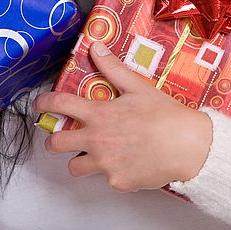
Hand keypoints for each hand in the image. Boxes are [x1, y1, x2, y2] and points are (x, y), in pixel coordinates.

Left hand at [33, 40, 211, 191]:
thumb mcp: (138, 87)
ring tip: (95, 153)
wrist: (190, 147)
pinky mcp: (118, 182)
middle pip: (56, 144)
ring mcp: (105, 165)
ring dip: (79, 160)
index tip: (40, 104)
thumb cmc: (166, 116)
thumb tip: (96, 47)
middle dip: (54, 139)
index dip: (44, 103)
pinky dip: (113, 171)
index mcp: (99, 115)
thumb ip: (113, 69)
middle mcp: (96, 141)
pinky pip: (106, 179)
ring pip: (74, 167)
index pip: (60, 105)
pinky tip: (128, 162)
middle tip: (62, 136)